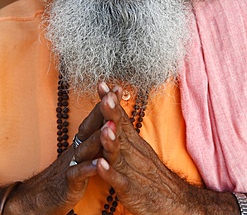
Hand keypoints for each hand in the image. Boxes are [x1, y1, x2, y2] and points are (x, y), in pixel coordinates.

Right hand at [4, 83, 108, 214]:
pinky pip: (79, 173)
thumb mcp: (86, 148)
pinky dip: (89, 168)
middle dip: (103, 110)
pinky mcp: (69, 180)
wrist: (45, 193)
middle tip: (113, 96)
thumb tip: (111, 116)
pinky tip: (99, 163)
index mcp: (86, 137)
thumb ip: (96, 133)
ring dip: (99, 136)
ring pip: (87, 147)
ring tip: (110, 126)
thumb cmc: (72, 167)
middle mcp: (80, 145)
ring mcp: (74, 161)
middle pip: (92, 125)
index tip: (118, 87)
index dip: (108, 103)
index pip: (98, 116)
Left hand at [95, 88, 238, 214]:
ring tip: (105, 128)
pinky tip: (101, 165)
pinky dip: (110, 174)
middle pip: (121, 130)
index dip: (110, 101)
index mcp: (133, 142)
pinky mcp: (132, 191)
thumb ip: (124, 133)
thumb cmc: (151, 175)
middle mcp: (133, 152)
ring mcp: (133, 171)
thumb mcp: (138, 150)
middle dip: (111, 113)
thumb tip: (112, 115)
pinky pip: (120, 181)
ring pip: (120, 154)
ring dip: (111, 140)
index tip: (102, 83)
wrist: (174, 202)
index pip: (121, 117)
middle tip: (105, 97)